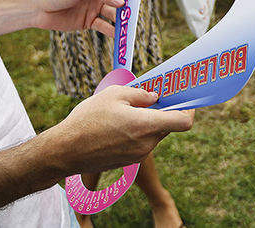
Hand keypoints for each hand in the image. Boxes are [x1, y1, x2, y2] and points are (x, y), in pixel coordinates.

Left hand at [32, 0, 122, 34]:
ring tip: (129, 25)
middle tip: (137, 10)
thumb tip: (121, 1)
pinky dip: (112, 30)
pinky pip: (104, 26)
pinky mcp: (89, 21)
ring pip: (113, 13)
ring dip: (121, 18)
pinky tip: (118, 34)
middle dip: (128, 3)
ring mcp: (94, 7)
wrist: (38, 9)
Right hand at [42, 84, 194, 175]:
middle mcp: (146, 143)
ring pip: (154, 134)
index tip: (184, 99)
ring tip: (127, 110)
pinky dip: (138, 132)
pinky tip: (119, 124)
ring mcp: (138, 155)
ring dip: (149, 122)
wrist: (65, 151)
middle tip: (152, 97)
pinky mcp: (129, 161)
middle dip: (164, 111)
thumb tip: (156, 97)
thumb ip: (141, 94)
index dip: (189, 109)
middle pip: (168, 126)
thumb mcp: (114, 94)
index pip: (184, 122)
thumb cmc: (87, 120)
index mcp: (146, 125)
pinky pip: (142, 143)